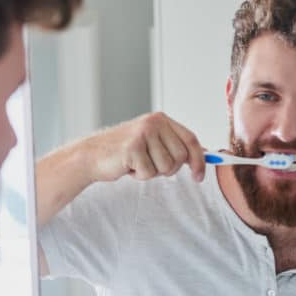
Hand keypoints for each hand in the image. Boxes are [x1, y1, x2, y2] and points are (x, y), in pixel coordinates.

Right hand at [86, 112, 205, 183]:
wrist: (93, 154)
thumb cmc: (124, 152)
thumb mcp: (153, 143)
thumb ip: (174, 146)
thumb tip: (202, 157)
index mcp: (161, 120)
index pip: (191, 140)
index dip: (199, 160)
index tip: (199, 176)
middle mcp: (154, 123)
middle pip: (180, 157)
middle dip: (168, 169)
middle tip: (149, 164)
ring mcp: (143, 134)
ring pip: (166, 167)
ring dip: (152, 172)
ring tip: (137, 163)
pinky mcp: (133, 148)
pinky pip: (149, 173)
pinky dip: (139, 176)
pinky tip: (128, 166)